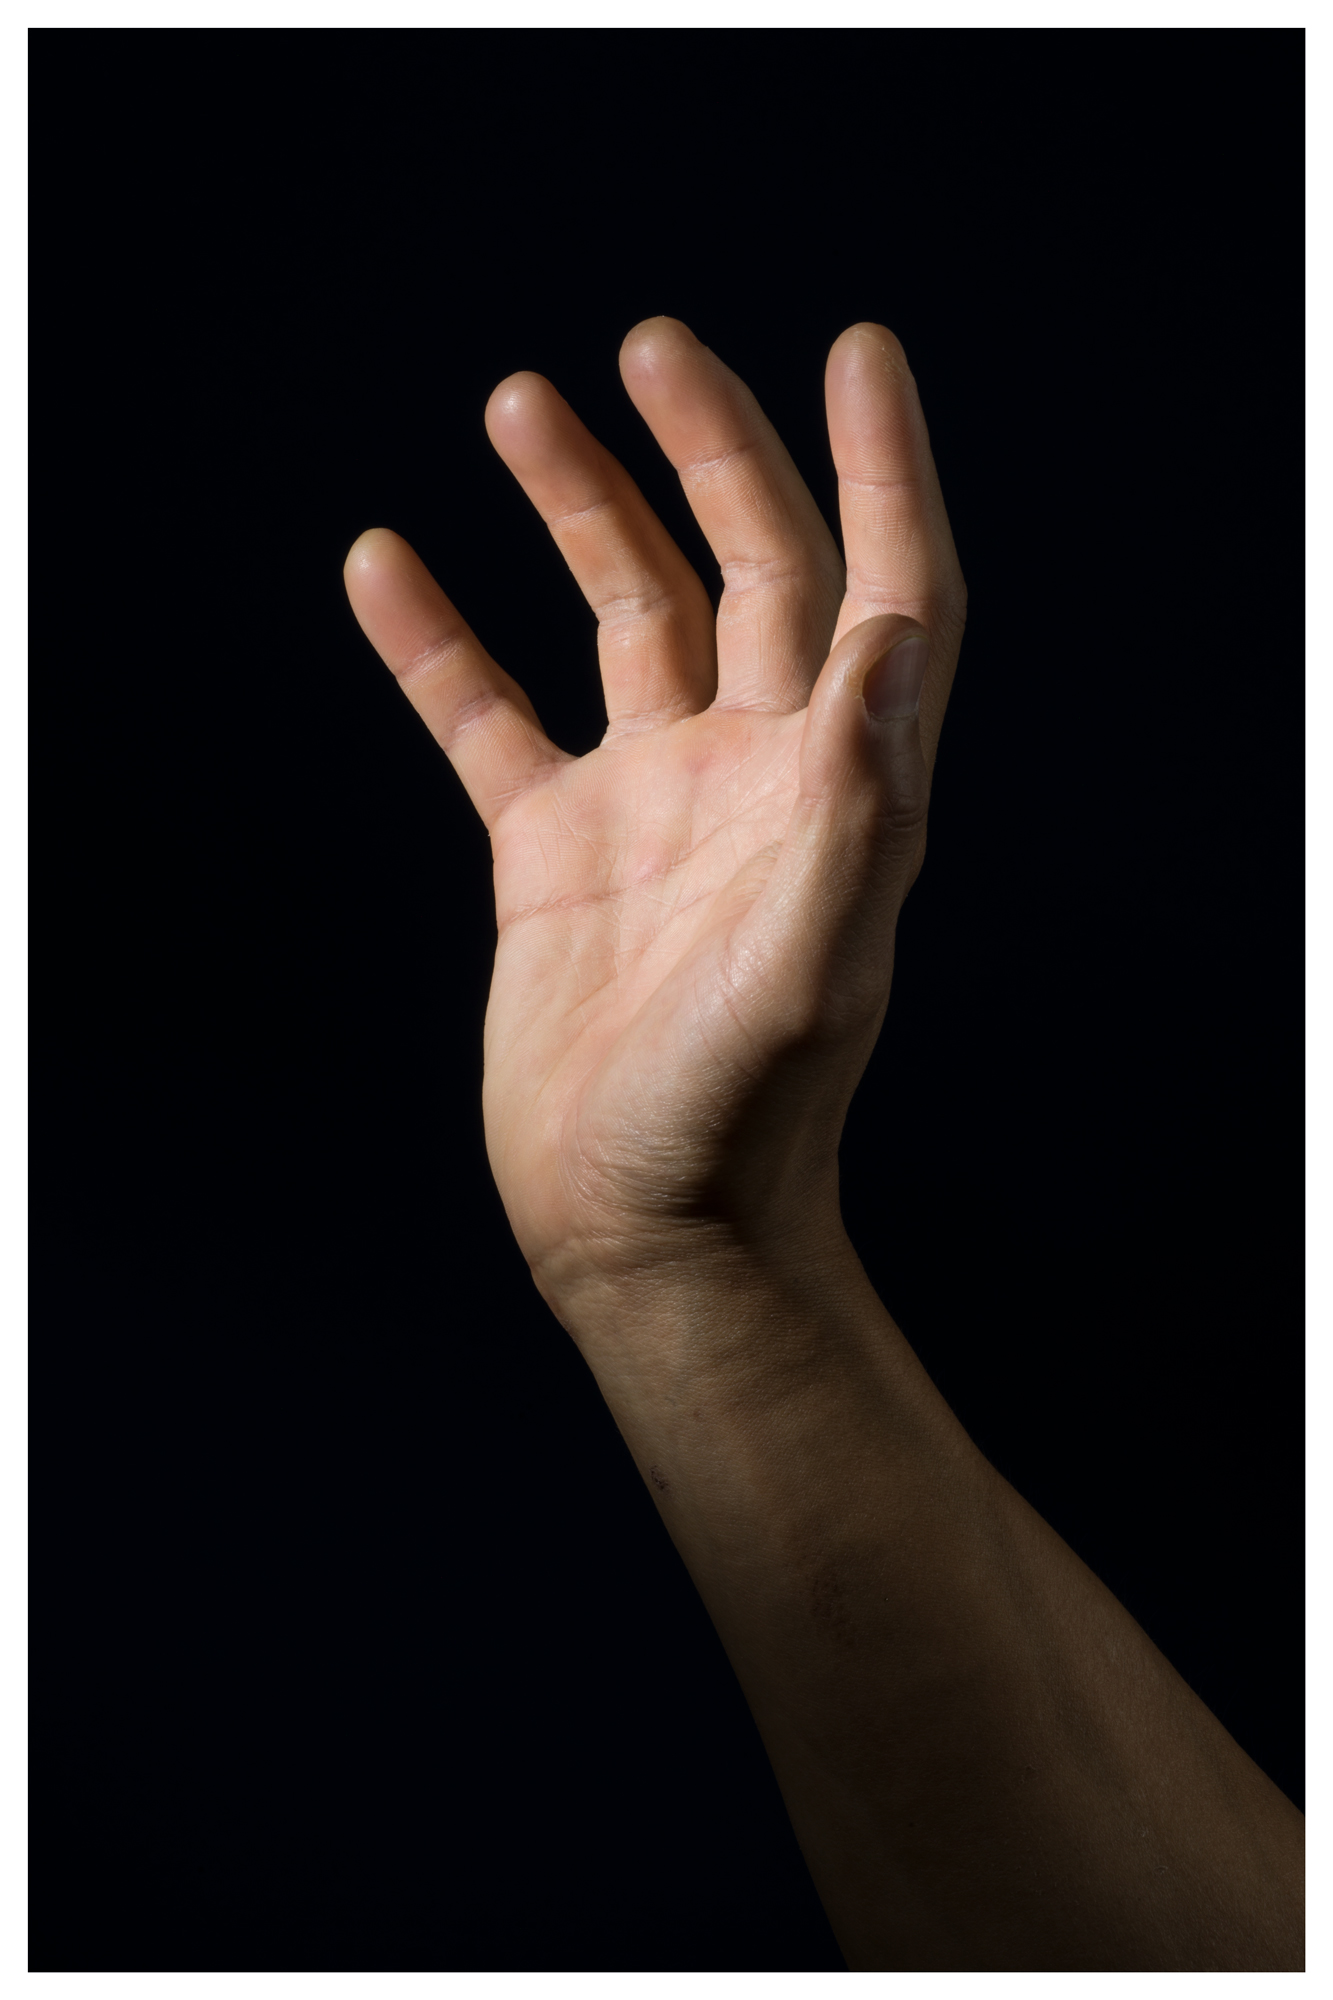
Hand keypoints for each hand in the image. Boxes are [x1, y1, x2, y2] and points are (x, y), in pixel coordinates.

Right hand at [345, 319, 964, 1314]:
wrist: (647, 1228)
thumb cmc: (740, 1118)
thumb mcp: (811, 962)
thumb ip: (855, 802)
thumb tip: (894, 630)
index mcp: (838, 785)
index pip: (884, 590)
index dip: (880, 471)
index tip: (858, 352)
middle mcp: (754, 773)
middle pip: (743, 570)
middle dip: (705, 453)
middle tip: (648, 346)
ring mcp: (651, 804)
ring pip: (619, 619)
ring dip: (578, 510)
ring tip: (520, 403)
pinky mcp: (553, 852)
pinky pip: (487, 717)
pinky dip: (437, 645)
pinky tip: (384, 564)